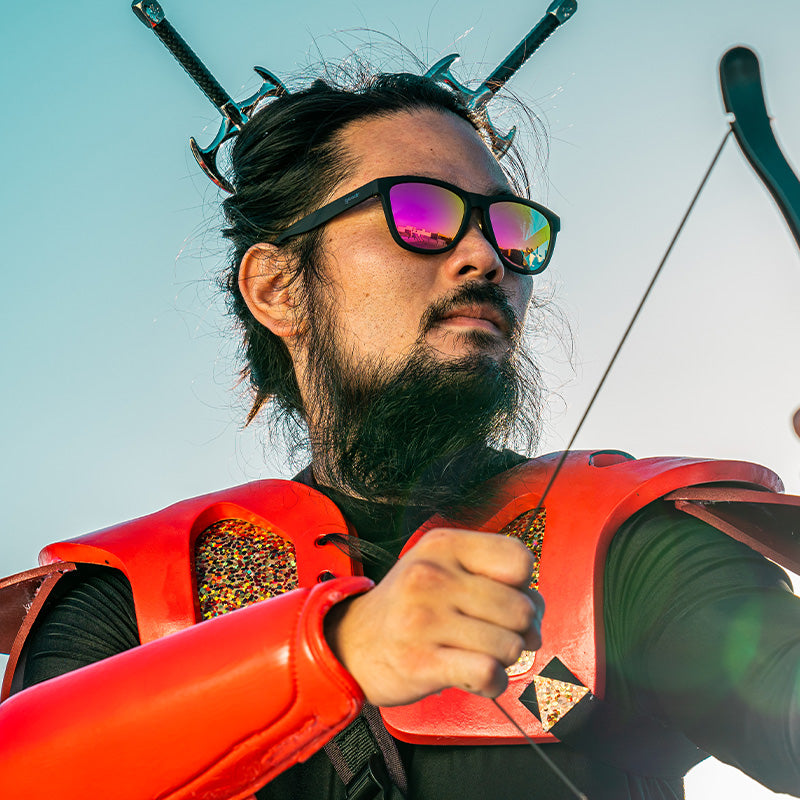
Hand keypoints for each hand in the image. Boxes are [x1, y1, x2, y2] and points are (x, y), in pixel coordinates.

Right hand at [324, 528, 543, 706]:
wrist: (352, 643)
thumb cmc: (410, 607)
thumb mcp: (441, 567)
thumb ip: (491, 576)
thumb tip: (537, 614)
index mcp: (443, 545)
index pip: (519, 559)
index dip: (524, 585)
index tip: (505, 597)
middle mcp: (432, 576)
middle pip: (521, 608)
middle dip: (521, 630)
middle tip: (498, 635)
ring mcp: (424, 619)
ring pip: (509, 644)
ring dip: (505, 658)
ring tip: (481, 654)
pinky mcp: (421, 661)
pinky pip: (488, 673)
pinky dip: (493, 683)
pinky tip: (477, 677)